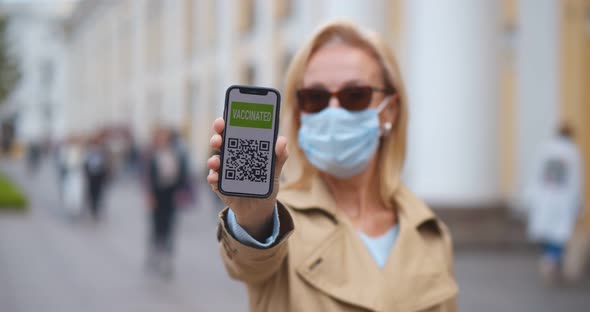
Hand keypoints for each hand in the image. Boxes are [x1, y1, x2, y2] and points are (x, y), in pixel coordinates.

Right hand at [207, 118, 288, 240]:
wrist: (260, 207)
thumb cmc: (266, 183)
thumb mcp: (275, 169)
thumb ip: (279, 155)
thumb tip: (282, 141)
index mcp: (242, 148)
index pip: (232, 132)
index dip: (227, 123)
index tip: (225, 119)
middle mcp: (230, 157)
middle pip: (220, 143)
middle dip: (217, 138)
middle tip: (218, 138)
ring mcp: (223, 171)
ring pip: (214, 161)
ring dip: (213, 159)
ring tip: (216, 161)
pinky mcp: (220, 186)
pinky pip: (214, 180)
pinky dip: (213, 178)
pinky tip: (215, 178)